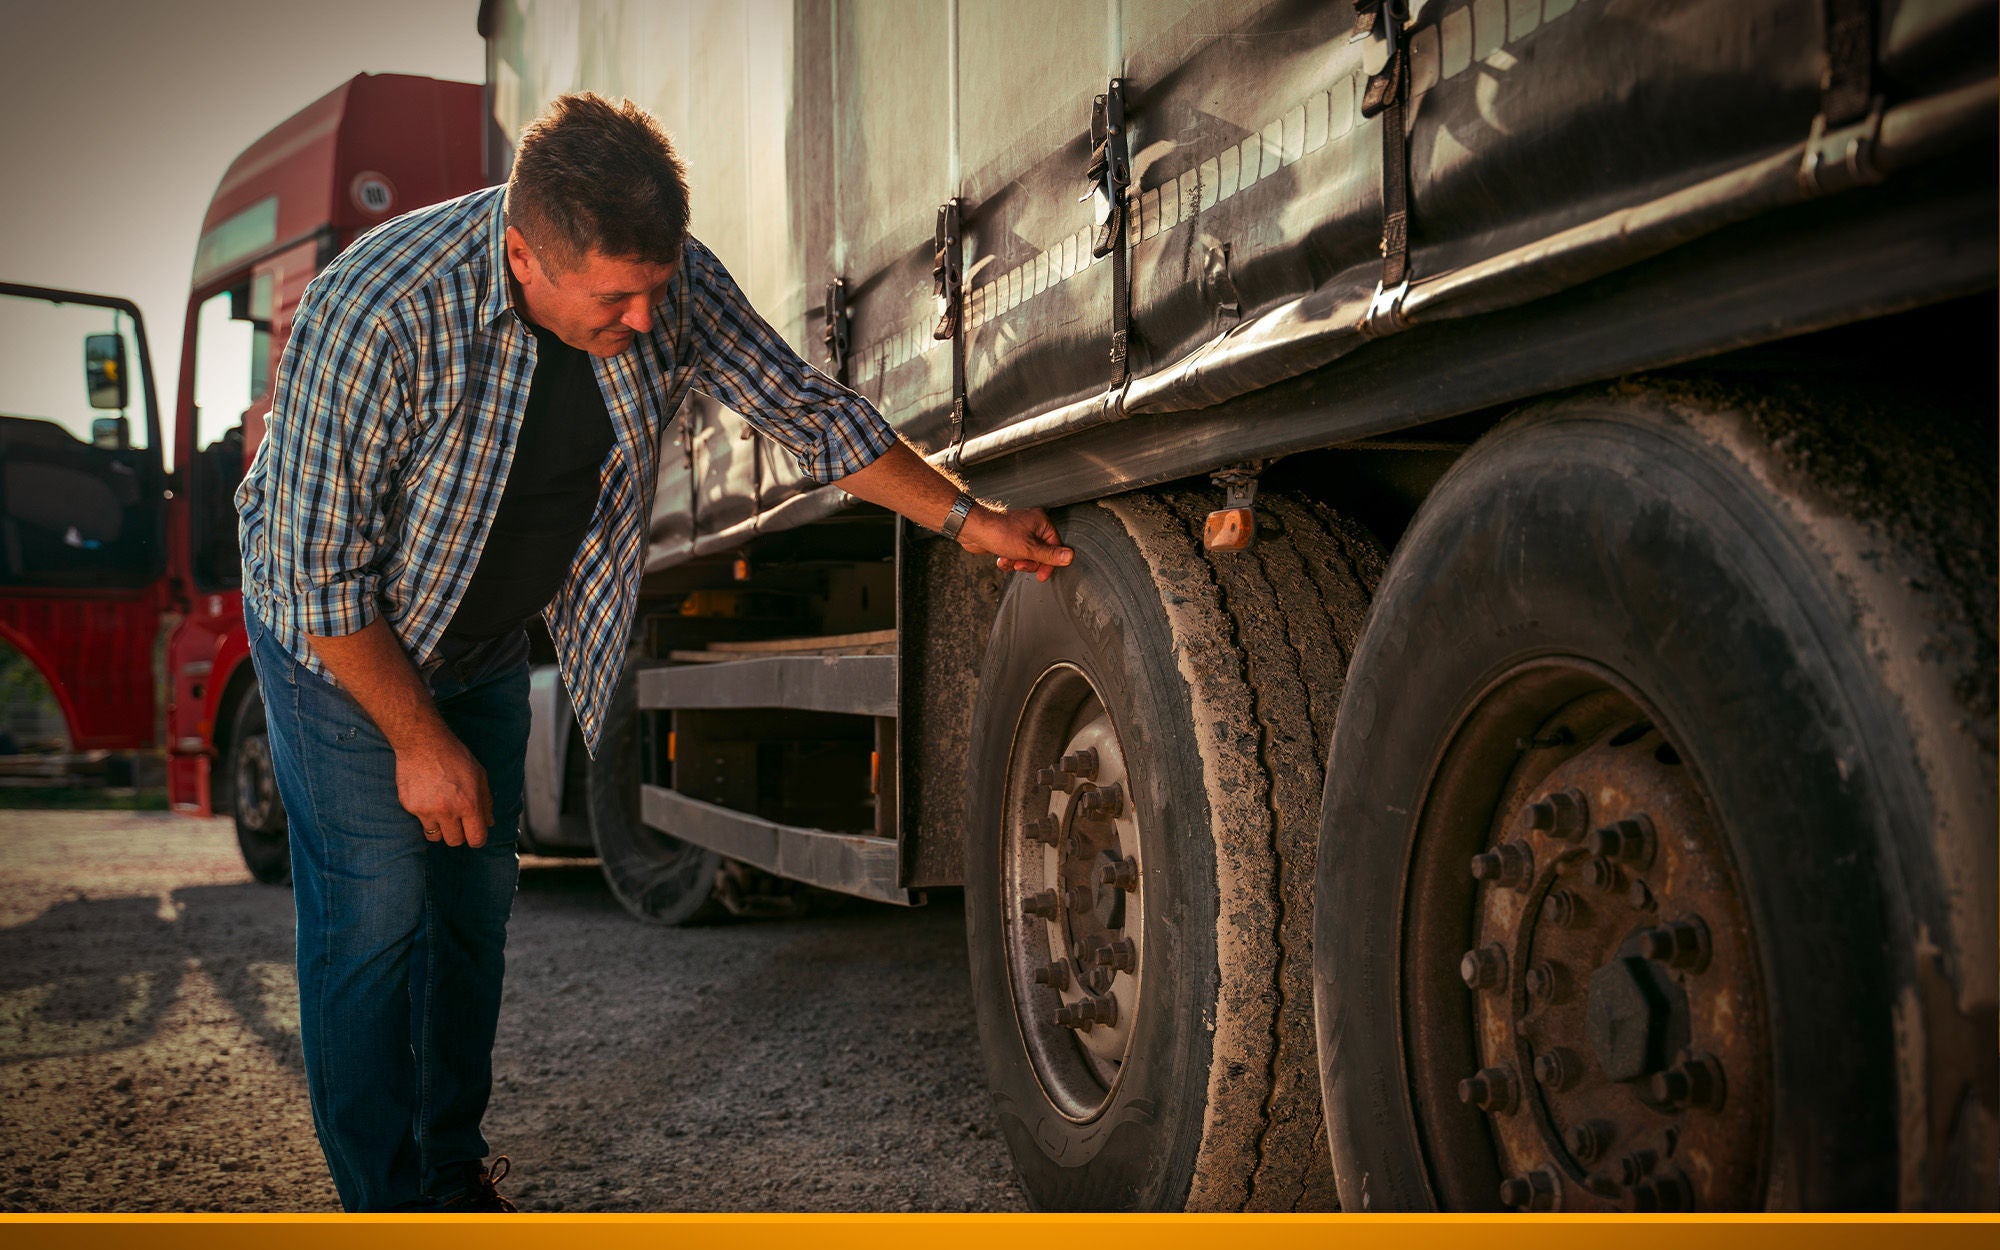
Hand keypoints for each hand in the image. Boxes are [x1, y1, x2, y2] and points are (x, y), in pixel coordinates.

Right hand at [395, 728, 493, 847]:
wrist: (423, 743)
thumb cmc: (454, 757)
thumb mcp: (479, 776)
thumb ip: (486, 802)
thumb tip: (488, 823)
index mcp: (469, 804)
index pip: (476, 839)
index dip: (477, 838)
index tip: (474, 833)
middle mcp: (448, 811)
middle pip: (455, 841)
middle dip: (458, 833)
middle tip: (457, 819)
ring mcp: (426, 810)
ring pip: (435, 836)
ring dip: (440, 827)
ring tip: (441, 807)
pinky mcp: (410, 807)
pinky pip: (420, 822)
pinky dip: (425, 815)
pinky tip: (427, 797)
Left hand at [960, 505, 1073, 581]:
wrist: (973, 529)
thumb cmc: (998, 532)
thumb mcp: (1029, 549)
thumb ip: (1050, 555)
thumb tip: (1069, 556)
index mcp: (1041, 522)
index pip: (1055, 546)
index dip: (1049, 562)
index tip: (1043, 574)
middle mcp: (1031, 525)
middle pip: (1041, 552)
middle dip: (1029, 562)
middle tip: (1020, 564)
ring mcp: (1019, 532)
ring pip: (1027, 555)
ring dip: (1017, 562)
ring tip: (1009, 560)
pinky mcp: (1008, 539)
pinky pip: (1015, 554)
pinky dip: (1009, 560)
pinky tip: (1002, 560)